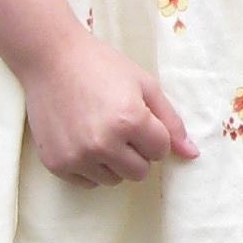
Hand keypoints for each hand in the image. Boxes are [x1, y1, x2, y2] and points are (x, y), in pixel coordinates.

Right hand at [22, 28, 195, 184]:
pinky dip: (91, 167)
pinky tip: (82, 139)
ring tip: (100, 132)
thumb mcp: (144, 85)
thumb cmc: (101, 67)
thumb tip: (192, 154)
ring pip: (114, 180)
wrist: (50, 60)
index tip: (139, 117)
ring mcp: (77, 156)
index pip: (161, 150)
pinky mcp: (57, 165)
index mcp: (130, 121)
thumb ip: (171, 121)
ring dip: (114, 162)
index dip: (154, 134)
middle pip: (140, 171)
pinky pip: (88, 183)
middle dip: (138, 152)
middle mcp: (103, 143)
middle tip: (121, 127)